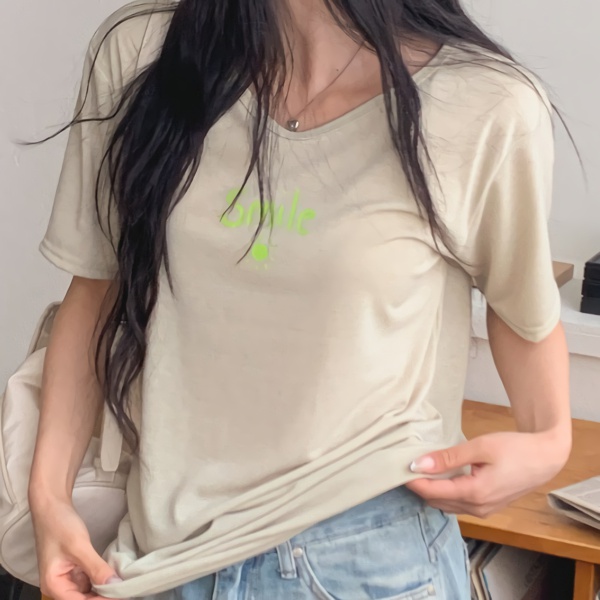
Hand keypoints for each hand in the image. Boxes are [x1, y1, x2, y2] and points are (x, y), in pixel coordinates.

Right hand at [31, 497, 119, 599]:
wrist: (52, 506)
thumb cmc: (59, 525)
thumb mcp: (79, 546)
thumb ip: (96, 568)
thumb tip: (115, 584)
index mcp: (54, 585)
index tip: (120, 594)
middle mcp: (59, 585)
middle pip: (83, 599)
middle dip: (103, 595)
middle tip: (124, 589)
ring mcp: (67, 576)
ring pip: (88, 591)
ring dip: (103, 588)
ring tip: (122, 583)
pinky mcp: (74, 567)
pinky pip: (89, 579)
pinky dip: (100, 578)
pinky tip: (113, 574)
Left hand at [405, 430, 570, 517]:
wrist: (545, 458)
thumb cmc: (514, 448)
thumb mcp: (479, 447)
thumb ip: (448, 457)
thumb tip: (418, 464)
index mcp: (474, 494)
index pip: (432, 492)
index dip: (412, 481)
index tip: (397, 467)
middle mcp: (477, 508)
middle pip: (436, 501)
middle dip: (419, 486)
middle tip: (406, 466)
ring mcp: (483, 510)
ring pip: (446, 505)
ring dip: (431, 490)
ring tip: (420, 469)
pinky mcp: (487, 507)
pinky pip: (457, 504)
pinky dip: (444, 493)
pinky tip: (440, 476)